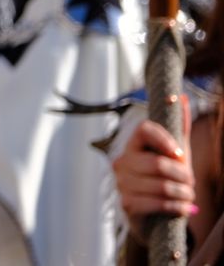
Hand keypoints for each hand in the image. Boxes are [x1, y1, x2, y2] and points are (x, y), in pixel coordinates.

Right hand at [114, 100, 196, 239]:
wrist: (156, 213)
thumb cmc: (166, 179)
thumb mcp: (176, 154)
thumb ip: (179, 127)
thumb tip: (181, 98)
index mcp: (132, 146)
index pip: (143, 129)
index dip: (164, 140)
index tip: (179, 154)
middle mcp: (122, 162)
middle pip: (158, 163)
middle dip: (183, 176)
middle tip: (190, 182)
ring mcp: (122, 183)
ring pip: (161, 186)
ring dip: (184, 194)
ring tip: (189, 197)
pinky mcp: (127, 204)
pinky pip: (158, 203)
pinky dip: (178, 207)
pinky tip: (184, 208)